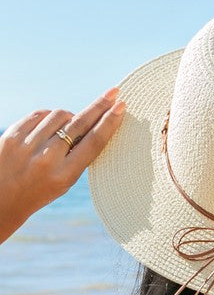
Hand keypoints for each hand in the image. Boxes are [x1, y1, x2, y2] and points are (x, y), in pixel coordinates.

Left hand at [0, 88, 124, 242]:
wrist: (2, 200)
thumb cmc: (39, 191)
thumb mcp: (64, 182)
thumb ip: (78, 157)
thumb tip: (94, 124)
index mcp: (64, 176)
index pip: (92, 143)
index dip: (109, 122)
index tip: (120, 107)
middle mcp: (46, 160)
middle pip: (79, 124)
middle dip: (99, 106)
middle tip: (113, 93)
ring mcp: (26, 146)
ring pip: (59, 115)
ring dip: (70, 116)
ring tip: (70, 125)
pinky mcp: (11, 136)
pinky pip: (38, 114)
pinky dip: (49, 116)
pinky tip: (52, 123)